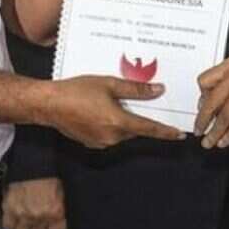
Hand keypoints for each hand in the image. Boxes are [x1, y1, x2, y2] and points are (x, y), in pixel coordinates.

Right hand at [2, 178, 66, 228]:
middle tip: (37, 224)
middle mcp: (39, 216)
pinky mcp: (8, 209)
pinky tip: (14, 220)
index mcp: (54, 211)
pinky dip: (11, 225)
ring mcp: (22, 214)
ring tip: (25, 225)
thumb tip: (54, 222)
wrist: (32, 160)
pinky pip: (8, 227)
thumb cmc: (47, 173)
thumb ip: (56, 210)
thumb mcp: (60, 193)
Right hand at [45, 76, 184, 147]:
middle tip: (141, 104)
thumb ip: (135, 89)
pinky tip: (100, 111)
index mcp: (119, 122)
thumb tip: (159, 90)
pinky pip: (109, 135)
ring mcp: (101, 143)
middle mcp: (112, 137)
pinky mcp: (91, 143)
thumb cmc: (77, 90)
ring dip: (124, 121)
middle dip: (140, 119)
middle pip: (135, 129)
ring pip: (122, 132)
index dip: (166, 131)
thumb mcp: (108, 84)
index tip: (180, 134)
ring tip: (112, 103)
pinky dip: (111, 125)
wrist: (48, 104)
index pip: (149, 129)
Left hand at [195, 57, 228, 148]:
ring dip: (214, 132)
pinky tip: (223, 141)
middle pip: (209, 102)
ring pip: (221, 117)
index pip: (205, 81)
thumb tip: (216, 101)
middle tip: (198, 129)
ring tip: (208, 141)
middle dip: (202, 119)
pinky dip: (228, 136)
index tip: (200, 107)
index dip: (201, 97)